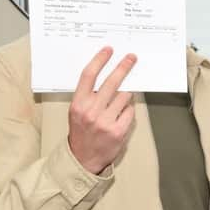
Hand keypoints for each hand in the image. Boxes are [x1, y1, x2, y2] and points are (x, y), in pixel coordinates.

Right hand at [68, 47, 136, 173]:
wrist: (83, 159)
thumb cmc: (81, 132)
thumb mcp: (78, 111)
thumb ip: (89, 95)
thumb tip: (109, 74)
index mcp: (78, 104)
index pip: (88, 76)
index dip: (99, 60)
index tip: (109, 50)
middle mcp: (91, 111)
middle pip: (111, 82)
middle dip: (124, 67)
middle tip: (131, 58)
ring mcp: (105, 121)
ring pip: (125, 96)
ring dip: (127, 93)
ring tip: (122, 98)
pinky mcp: (118, 131)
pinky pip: (130, 111)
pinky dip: (128, 110)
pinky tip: (122, 114)